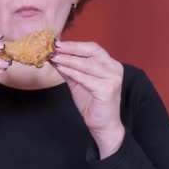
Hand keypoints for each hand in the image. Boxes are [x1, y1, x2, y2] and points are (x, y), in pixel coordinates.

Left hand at [49, 40, 124, 158]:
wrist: (102, 125)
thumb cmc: (92, 103)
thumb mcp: (78, 82)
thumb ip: (69, 69)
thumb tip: (54, 56)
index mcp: (110, 64)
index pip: (92, 48)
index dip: (75, 45)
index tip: (57, 43)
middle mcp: (114, 68)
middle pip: (91, 52)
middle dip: (71, 49)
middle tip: (54, 48)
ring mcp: (112, 78)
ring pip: (87, 64)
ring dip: (68, 60)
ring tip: (54, 57)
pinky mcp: (107, 89)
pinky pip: (86, 78)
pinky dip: (72, 72)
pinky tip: (61, 69)